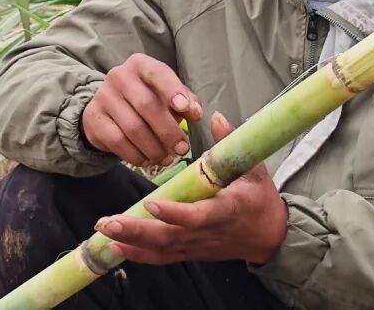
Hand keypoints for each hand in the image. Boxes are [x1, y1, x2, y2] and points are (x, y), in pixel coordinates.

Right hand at [82, 53, 202, 167]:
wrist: (107, 109)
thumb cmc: (146, 98)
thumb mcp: (165, 93)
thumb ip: (185, 100)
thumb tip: (196, 112)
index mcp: (140, 64)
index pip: (158, 73)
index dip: (173, 90)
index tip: (185, 108)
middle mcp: (119, 76)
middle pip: (147, 105)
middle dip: (168, 131)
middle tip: (182, 149)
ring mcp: (103, 96)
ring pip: (133, 128)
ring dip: (154, 148)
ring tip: (166, 158)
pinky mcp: (93, 118)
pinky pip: (118, 142)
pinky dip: (136, 155)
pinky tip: (147, 160)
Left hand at [95, 112, 288, 264]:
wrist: (269, 235)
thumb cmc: (260, 197)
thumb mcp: (254, 167)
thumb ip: (232, 142)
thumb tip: (215, 116)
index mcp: (226, 209)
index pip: (198, 216)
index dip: (175, 213)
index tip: (152, 203)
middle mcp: (208, 232)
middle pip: (170, 237)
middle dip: (138, 230)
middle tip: (110, 221)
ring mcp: (197, 245)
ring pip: (162, 248)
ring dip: (132, 241)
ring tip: (104, 230)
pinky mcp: (190, 251)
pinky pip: (162, 257)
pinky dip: (139, 254)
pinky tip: (116, 246)